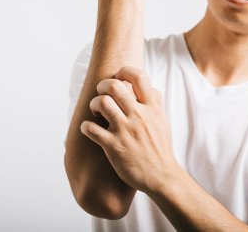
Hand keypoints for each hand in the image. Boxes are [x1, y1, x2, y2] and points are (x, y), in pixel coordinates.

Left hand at [80, 66, 179, 193]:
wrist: (161, 176)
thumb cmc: (160, 147)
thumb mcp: (163, 121)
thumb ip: (156, 102)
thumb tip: (148, 87)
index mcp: (152, 108)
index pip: (139, 77)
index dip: (124, 71)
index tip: (118, 76)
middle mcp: (138, 116)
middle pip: (114, 86)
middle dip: (102, 85)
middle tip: (101, 93)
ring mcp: (125, 130)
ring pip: (102, 103)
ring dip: (93, 104)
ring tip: (95, 111)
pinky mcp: (113, 146)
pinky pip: (90, 129)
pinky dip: (85, 127)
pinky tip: (88, 130)